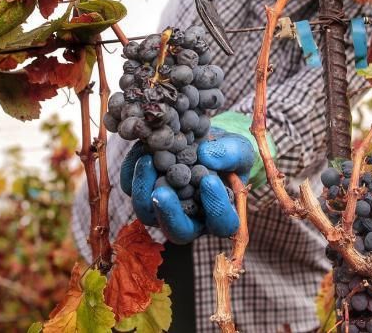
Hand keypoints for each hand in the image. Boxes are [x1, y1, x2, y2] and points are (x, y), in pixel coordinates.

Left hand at [119, 128, 254, 243]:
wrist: (206, 141)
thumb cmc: (228, 152)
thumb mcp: (239, 149)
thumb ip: (230, 154)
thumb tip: (205, 155)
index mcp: (220, 216)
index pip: (221, 223)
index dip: (216, 206)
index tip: (210, 180)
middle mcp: (190, 219)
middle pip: (177, 231)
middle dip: (168, 213)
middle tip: (161, 192)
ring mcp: (164, 208)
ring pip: (147, 213)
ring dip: (144, 190)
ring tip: (147, 161)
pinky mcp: (144, 191)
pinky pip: (132, 188)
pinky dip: (133, 171)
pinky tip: (140, 151)